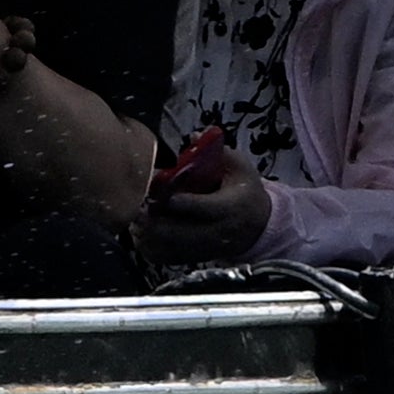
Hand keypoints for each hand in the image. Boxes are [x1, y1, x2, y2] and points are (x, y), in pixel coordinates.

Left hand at [141, 156, 273, 265]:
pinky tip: (140, 235)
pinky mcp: (197, 257)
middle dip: (158, 221)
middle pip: (183, 232)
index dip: (182, 202)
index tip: (162, 193)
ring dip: (151, 236)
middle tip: (138, 207)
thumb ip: (218, 152)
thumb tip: (194, 135)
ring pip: (173, 248)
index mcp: (230, 207)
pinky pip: (170, 258)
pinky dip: (152, 249)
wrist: (259, 225)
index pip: (205, 207)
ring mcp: (207, 248)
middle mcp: (219, 232)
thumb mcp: (239, 167)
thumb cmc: (245, 190)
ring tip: (135, 220)